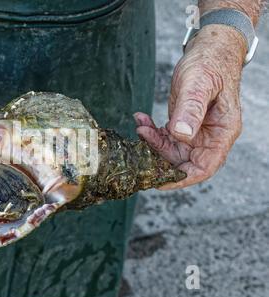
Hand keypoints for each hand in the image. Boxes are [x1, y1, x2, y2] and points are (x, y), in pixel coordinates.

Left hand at [136, 25, 245, 188]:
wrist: (210, 49)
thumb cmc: (209, 63)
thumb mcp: (198, 84)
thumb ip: (190, 109)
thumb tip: (181, 135)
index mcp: (222, 132)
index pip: (204, 168)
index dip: (182, 179)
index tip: (159, 181)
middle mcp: (210, 137)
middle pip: (183, 162)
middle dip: (159, 157)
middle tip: (141, 143)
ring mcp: (197, 132)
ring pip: (171, 151)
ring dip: (152, 142)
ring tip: (140, 125)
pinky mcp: (184, 124)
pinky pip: (166, 137)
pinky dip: (152, 132)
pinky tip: (141, 119)